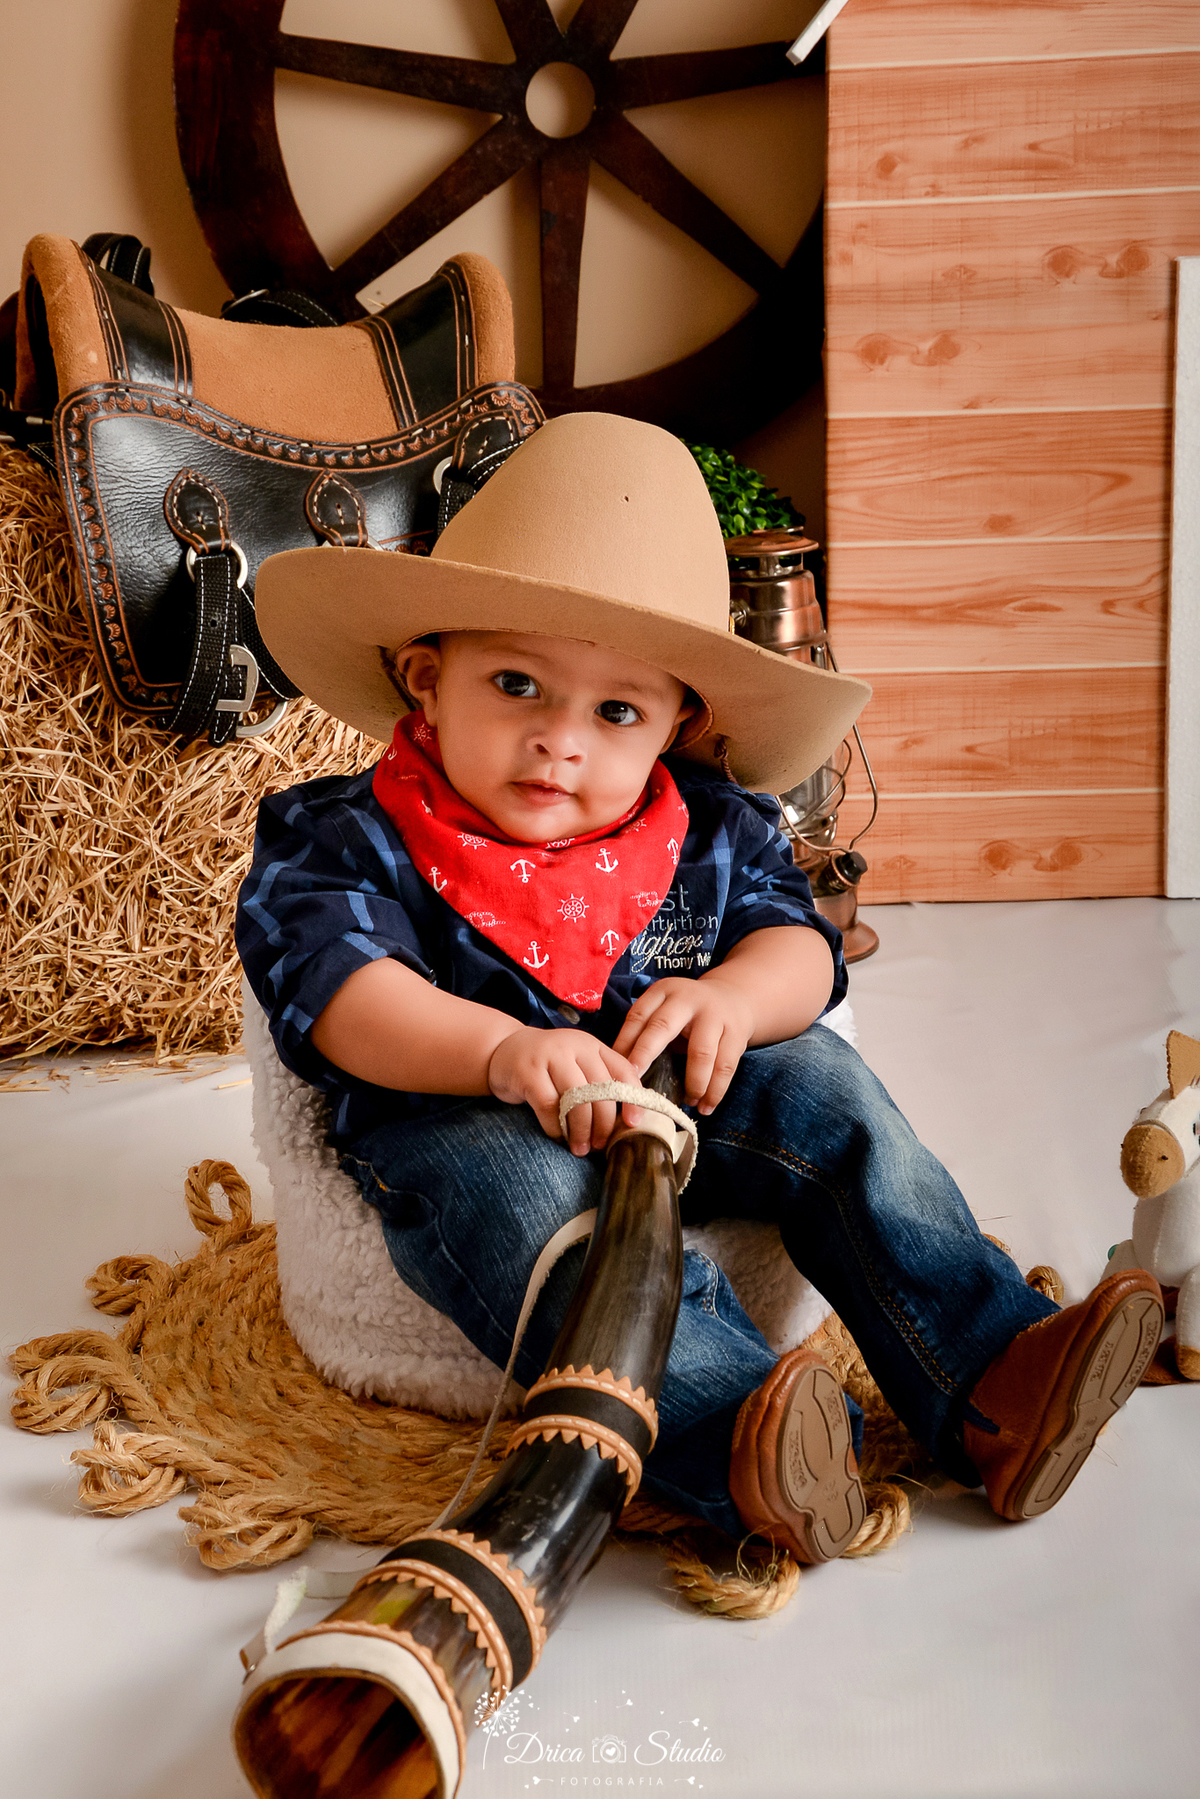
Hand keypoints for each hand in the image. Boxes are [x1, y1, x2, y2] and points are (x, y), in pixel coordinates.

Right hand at [487, 1028, 641, 1155]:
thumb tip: (625, 1121)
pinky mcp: (528, 1071)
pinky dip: (555, 1127)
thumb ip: (598, 1082)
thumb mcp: (575, 1065)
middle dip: (603, 1124)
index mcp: (592, 1046)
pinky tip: (557, 1135)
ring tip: (580, 1148)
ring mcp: (550, 1056)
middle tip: (600, 1145)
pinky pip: (549, 1106)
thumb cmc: (546, 1066)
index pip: (623, 1071)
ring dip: (580, 1130)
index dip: (633, 1099)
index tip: (633, 1124)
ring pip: (577, 1100)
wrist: (501, 1050)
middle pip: (601, 1091)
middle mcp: (574, 1046)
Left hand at [612, 974, 754, 1114]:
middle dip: (646, 1054)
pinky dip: (715, 1090)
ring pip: (701, 1053)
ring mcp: (715, 1015)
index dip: (625, 1042)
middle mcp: (688, 999)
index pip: (638, 1016)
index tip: (617, 1069)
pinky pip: (725, 1066)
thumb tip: (620, 1073)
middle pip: (663, 1026)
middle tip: (636, 1084)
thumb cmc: (689, 1014)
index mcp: (664, 992)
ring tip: (686, 1102)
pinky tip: (706, 1106)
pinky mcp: (736, 1033)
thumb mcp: (666, 1011)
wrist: (735, 997)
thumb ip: (646, 1033)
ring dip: (693, 1083)